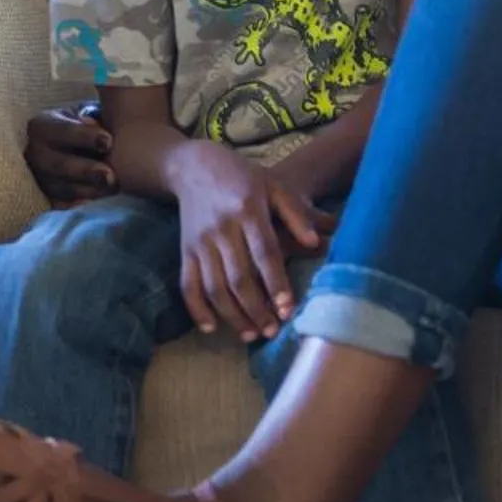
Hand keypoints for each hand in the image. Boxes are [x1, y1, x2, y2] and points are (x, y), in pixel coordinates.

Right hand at [24, 101, 113, 204]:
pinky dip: (74, 206)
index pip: (62, 131)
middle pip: (58, 164)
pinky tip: (91, 205)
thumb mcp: (87, 114)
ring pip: (60, 188)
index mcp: (42, 126)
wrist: (77, 144)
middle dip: (86, 171)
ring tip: (111, 190)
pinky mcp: (45, 196)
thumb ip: (93, 118)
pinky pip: (58, 205)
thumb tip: (96, 124)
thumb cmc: (87, 125)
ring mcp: (37, 177)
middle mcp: (34, 152)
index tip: (109, 142)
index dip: (85, 137)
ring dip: (87, 190)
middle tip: (111, 177)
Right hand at [170, 143, 327, 341]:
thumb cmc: (243, 176)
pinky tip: (211, 328)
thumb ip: (296, 214)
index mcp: (248, 209)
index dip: (276, 282)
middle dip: (256, 308)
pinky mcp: (185, 251)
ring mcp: (200, 242)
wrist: (194, 166)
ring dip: (232, 315)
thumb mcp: (274, 184)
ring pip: (214, 286)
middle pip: (238, 276)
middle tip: (272, 331)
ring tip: (250, 335)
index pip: (264, 252)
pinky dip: (196, 309)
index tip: (287, 308)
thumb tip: (316, 243)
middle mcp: (222, 228)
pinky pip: (188, 285)